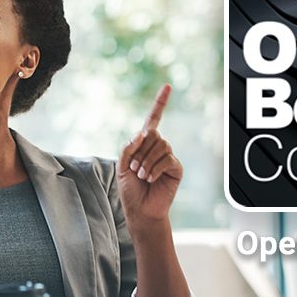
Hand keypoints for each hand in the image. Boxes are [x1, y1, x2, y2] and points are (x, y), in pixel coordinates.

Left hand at [117, 84, 183, 222]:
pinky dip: (155, 169)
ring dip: (146, 162)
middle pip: (152, 134)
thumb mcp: (121, 165)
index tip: (167, 87)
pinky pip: (167, 159)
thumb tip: (144, 133)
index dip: (160, 103)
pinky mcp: (176, 168)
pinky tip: (150, 179)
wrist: (140, 210)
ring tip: (142, 176)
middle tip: (134, 169)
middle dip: (139, 152)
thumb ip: (128, 147)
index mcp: (144, 144)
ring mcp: (168, 157)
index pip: (153, 120)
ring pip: (160, 146)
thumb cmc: (130, 189)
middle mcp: (158, 147)